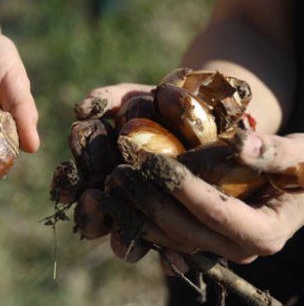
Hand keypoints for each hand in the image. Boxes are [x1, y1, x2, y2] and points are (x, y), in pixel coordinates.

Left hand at [74, 84, 303, 269]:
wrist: (297, 179)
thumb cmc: (302, 164)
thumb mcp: (300, 154)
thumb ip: (274, 151)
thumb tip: (240, 145)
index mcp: (263, 233)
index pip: (216, 213)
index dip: (185, 189)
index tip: (156, 162)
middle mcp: (236, 248)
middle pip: (184, 229)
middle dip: (150, 200)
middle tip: (120, 170)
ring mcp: (214, 247)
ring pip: (166, 236)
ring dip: (134, 210)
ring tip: (108, 180)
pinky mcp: (196, 237)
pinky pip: (160, 231)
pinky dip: (135, 213)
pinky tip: (112, 192)